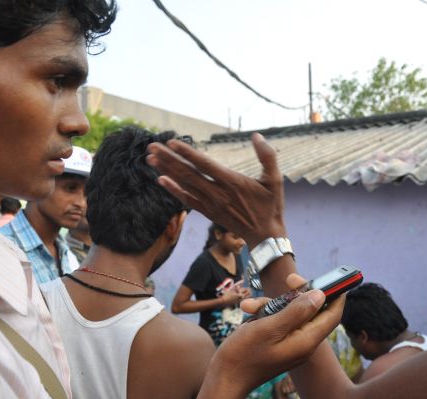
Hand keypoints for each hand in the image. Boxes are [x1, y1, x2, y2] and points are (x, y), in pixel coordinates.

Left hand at [147, 133, 285, 246]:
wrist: (265, 235)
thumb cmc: (271, 205)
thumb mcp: (275, 180)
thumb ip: (268, 156)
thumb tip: (256, 136)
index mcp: (232, 182)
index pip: (204, 165)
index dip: (187, 153)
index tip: (171, 142)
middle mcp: (218, 193)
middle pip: (188, 173)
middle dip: (168, 159)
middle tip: (151, 146)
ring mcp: (211, 204)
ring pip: (185, 185)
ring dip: (166, 170)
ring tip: (151, 158)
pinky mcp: (208, 212)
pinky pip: (187, 200)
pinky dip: (173, 190)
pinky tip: (161, 180)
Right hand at [212, 273, 344, 394]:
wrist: (224, 379)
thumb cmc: (244, 355)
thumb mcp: (270, 328)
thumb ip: (297, 311)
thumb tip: (320, 295)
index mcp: (306, 341)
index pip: (332, 315)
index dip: (336, 295)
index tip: (332, 277)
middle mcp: (303, 342)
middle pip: (313, 310)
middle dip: (299, 294)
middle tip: (290, 280)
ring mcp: (291, 343)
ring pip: (292, 312)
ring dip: (274, 303)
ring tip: (252, 306)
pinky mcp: (279, 342)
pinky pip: (279, 321)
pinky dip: (265, 313)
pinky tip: (249, 311)